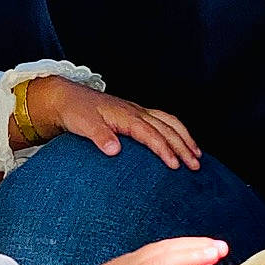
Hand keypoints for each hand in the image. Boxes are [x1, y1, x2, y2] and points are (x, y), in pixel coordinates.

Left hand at [23, 235, 227, 264]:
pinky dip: (173, 256)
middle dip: (196, 248)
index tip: (216, 254)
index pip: (166, 261)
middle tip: (223, 250)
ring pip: (160, 252)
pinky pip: (152, 257)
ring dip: (186, 250)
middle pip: (166, 251)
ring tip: (212, 256)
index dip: (192, 257)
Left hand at [26, 76, 201, 169]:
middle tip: (195, 165)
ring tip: (197, 155)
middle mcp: (136, 112)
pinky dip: (177, 131)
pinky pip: (163, 120)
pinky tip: (181, 142)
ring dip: (185, 138)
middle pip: (167, 128)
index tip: (175, 165)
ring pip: (169, 122)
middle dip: (183, 146)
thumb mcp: (84, 125)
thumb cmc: (76, 112)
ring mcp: (138, 112)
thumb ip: (100, 137)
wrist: (67, 98)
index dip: (165, 150)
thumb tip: (115, 150)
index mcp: (126, 116)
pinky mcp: (136, 114)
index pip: (151, 134)